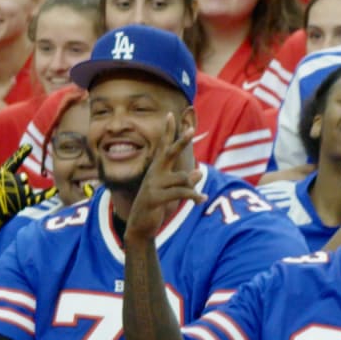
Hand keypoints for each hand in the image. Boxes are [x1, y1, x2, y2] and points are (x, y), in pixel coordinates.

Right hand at [0, 145, 55, 235]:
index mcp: (3, 173)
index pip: (14, 161)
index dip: (21, 153)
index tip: (29, 147)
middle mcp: (12, 180)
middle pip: (22, 178)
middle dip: (17, 185)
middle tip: (5, 195)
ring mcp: (18, 191)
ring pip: (26, 188)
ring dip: (20, 194)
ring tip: (9, 201)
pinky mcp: (22, 203)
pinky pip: (37, 197)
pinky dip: (47, 194)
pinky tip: (56, 190)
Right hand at [123, 113, 205, 243]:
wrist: (139, 225)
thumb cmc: (156, 204)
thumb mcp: (171, 191)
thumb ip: (186, 181)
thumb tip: (200, 171)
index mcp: (157, 169)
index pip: (163, 145)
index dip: (167, 130)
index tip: (170, 114)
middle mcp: (154, 173)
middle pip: (170, 153)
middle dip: (181, 141)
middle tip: (191, 129)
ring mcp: (153, 185)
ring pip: (183, 179)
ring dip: (193, 187)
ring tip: (198, 196)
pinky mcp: (155, 198)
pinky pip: (181, 193)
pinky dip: (194, 196)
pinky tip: (200, 201)